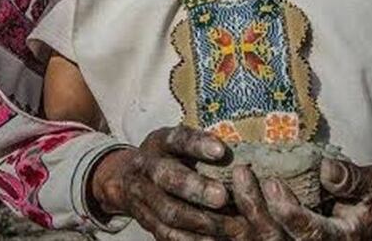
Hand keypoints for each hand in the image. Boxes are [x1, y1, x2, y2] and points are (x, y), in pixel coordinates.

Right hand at [89, 124, 233, 240]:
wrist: (131, 178)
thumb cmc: (170, 157)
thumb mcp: (181, 143)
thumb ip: (204, 148)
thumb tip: (241, 159)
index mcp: (160, 142)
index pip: (177, 139)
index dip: (197, 144)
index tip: (221, 151)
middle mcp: (146, 167)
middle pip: (167, 177)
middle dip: (196, 188)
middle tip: (222, 197)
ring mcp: (142, 196)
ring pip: (168, 211)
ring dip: (200, 221)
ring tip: (229, 226)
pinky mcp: (145, 221)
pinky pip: (167, 234)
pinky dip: (192, 239)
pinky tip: (214, 240)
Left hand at [231, 158, 371, 239]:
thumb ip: (352, 179)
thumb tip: (326, 168)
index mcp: (338, 240)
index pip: (308, 231)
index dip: (288, 210)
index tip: (271, 181)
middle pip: (274, 239)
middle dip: (255, 208)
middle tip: (241, 173)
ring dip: (234, 218)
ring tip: (219, 186)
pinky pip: (248, 240)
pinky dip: (227, 229)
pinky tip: (211, 205)